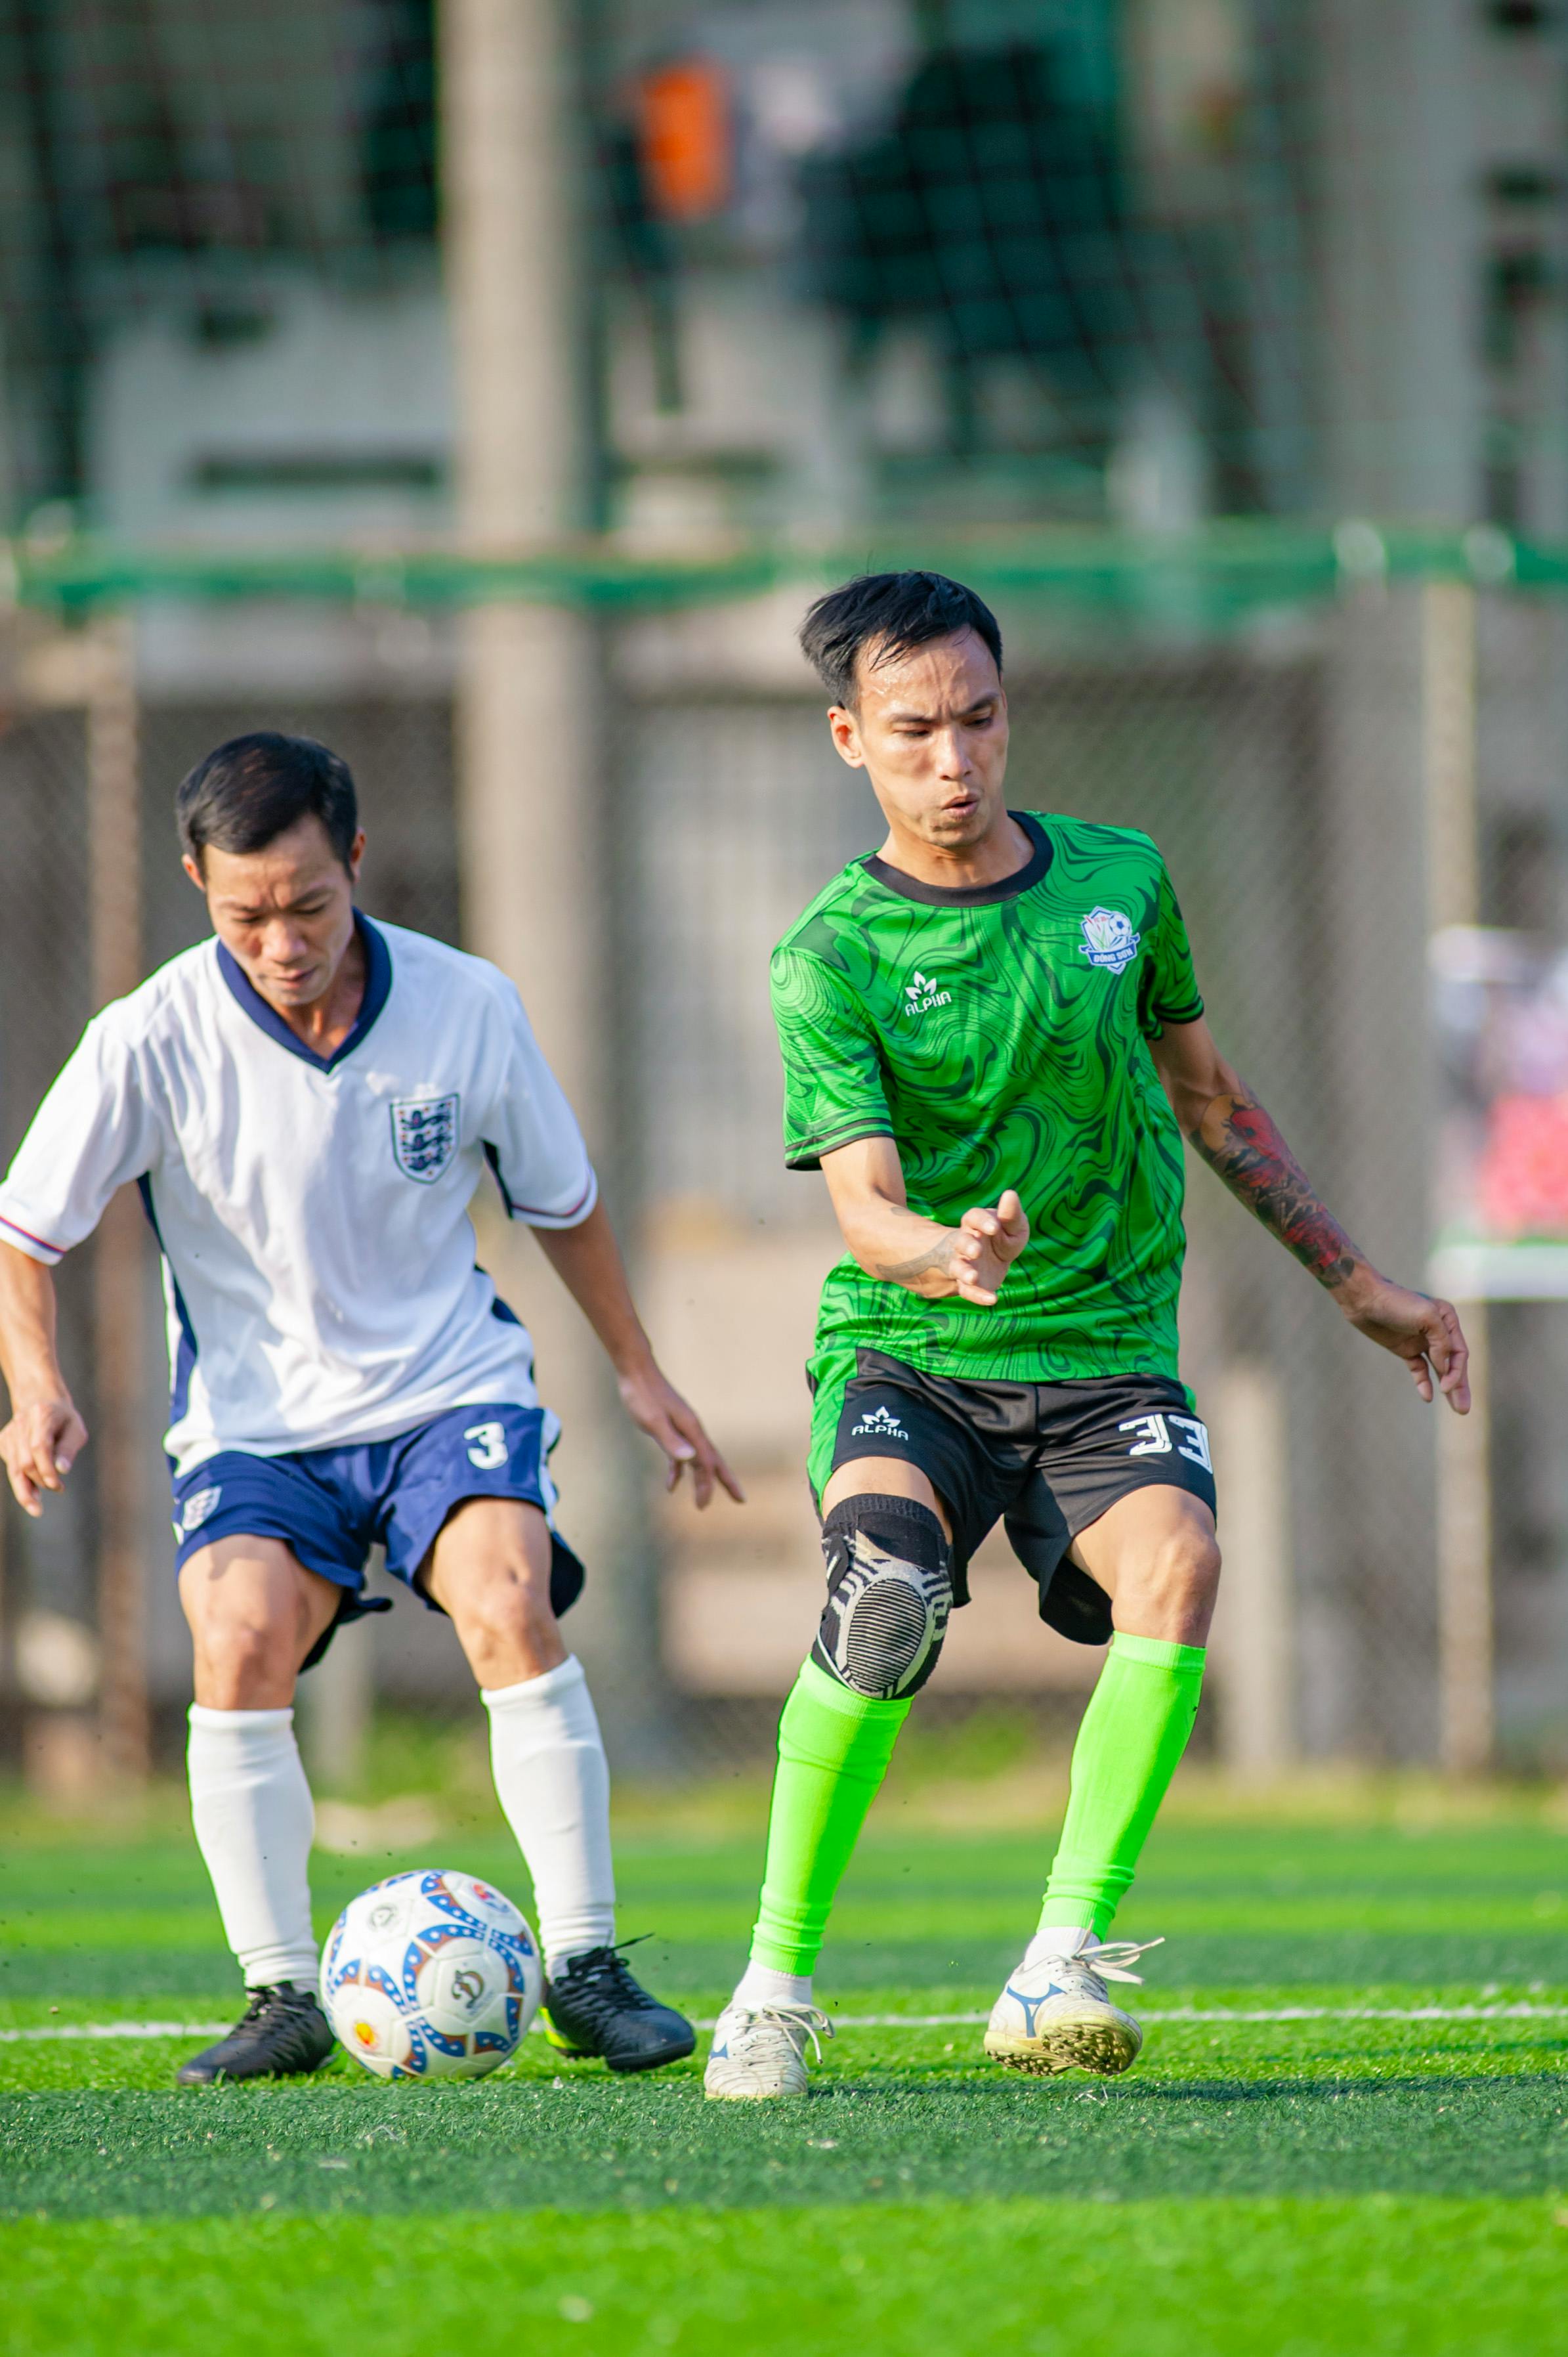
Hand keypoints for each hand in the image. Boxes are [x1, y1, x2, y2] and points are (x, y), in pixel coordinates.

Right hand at [1, 1392, 88, 1515]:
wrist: (39, 1401)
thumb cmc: (63, 1419)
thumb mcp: (76, 1429)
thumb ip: (69, 1448)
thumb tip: (61, 1470)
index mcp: (42, 1415)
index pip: (39, 1446)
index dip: (46, 1469)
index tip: (58, 1486)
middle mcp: (21, 1423)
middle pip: (25, 1461)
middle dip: (40, 1481)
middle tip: (59, 1489)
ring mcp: (9, 1434)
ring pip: (14, 1468)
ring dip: (26, 1490)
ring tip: (37, 1509)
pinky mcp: (3, 1443)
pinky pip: (11, 1468)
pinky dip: (21, 1484)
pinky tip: (33, 1494)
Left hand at [616, 1361, 744, 1506]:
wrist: (635, 1370)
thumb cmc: (642, 1394)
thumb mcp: (653, 1420)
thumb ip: (670, 1440)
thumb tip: (690, 1460)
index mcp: (691, 1430)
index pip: (705, 1463)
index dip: (707, 1485)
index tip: (703, 1505)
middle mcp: (692, 1430)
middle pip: (712, 1461)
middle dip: (725, 1481)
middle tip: (741, 1500)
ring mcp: (682, 1428)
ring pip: (699, 1459)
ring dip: (703, 1479)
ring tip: (704, 1499)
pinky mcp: (670, 1427)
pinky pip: (681, 1455)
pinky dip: (679, 1471)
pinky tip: (672, 1485)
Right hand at [950, 1190, 1029, 1307]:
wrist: (990, 1261)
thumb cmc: (1002, 1238)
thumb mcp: (1012, 1226)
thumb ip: (1011, 1214)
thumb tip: (1010, 1194)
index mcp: (975, 1225)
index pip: (973, 1218)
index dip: (982, 1221)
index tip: (995, 1227)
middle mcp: (965, 1243)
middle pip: (961, 1242)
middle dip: (967, 1246)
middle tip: (976, 1251)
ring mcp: (964, 1264)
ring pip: (958, 1266)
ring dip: (964, 1272)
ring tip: (973, 1277)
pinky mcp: (968, 1284)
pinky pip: (968, 1291)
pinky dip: (978, 1296)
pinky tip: (993, 1300)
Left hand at [1337, 1271, 1469, 1412]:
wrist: (1364, 1299)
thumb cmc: (1396, 1302)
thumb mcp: (1426, 1317)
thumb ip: (1441, 1342)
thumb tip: (1444, 1367)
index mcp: (1448, 1319)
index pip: (1459, 1352)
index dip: (1456, 1372)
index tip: (1446, 1388)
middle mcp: (1438, 1331)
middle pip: (1453, 1364)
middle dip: (1459, 1387)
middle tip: (1464, 1410)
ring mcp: (1421, 1341)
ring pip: (1439, 1369)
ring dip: (1447, 1388)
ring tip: (1457, 1409)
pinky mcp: (1406, 1349)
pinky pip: (1420, 1369)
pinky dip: (1424, 1383)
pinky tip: (1428, 1397)